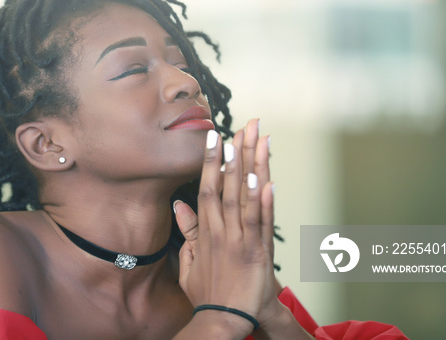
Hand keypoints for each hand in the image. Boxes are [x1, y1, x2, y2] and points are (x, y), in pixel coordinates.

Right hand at [175, 119, 280, 334]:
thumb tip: (178, 206)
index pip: (207, 187)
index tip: (215, 136)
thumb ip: (188, 231)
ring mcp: (240, 241)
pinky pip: (262, 224)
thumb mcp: (189, 260)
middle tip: (244, 125)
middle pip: (228, 185)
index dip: (212, 161)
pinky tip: (266, 182)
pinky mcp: (258, 254)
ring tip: (257, 141)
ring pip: (246, 198)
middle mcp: (222, 230)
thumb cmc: (207, 292)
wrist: (222, 320)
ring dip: (252, 168)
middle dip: (236, 153)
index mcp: (206, 231)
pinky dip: (264, 203)